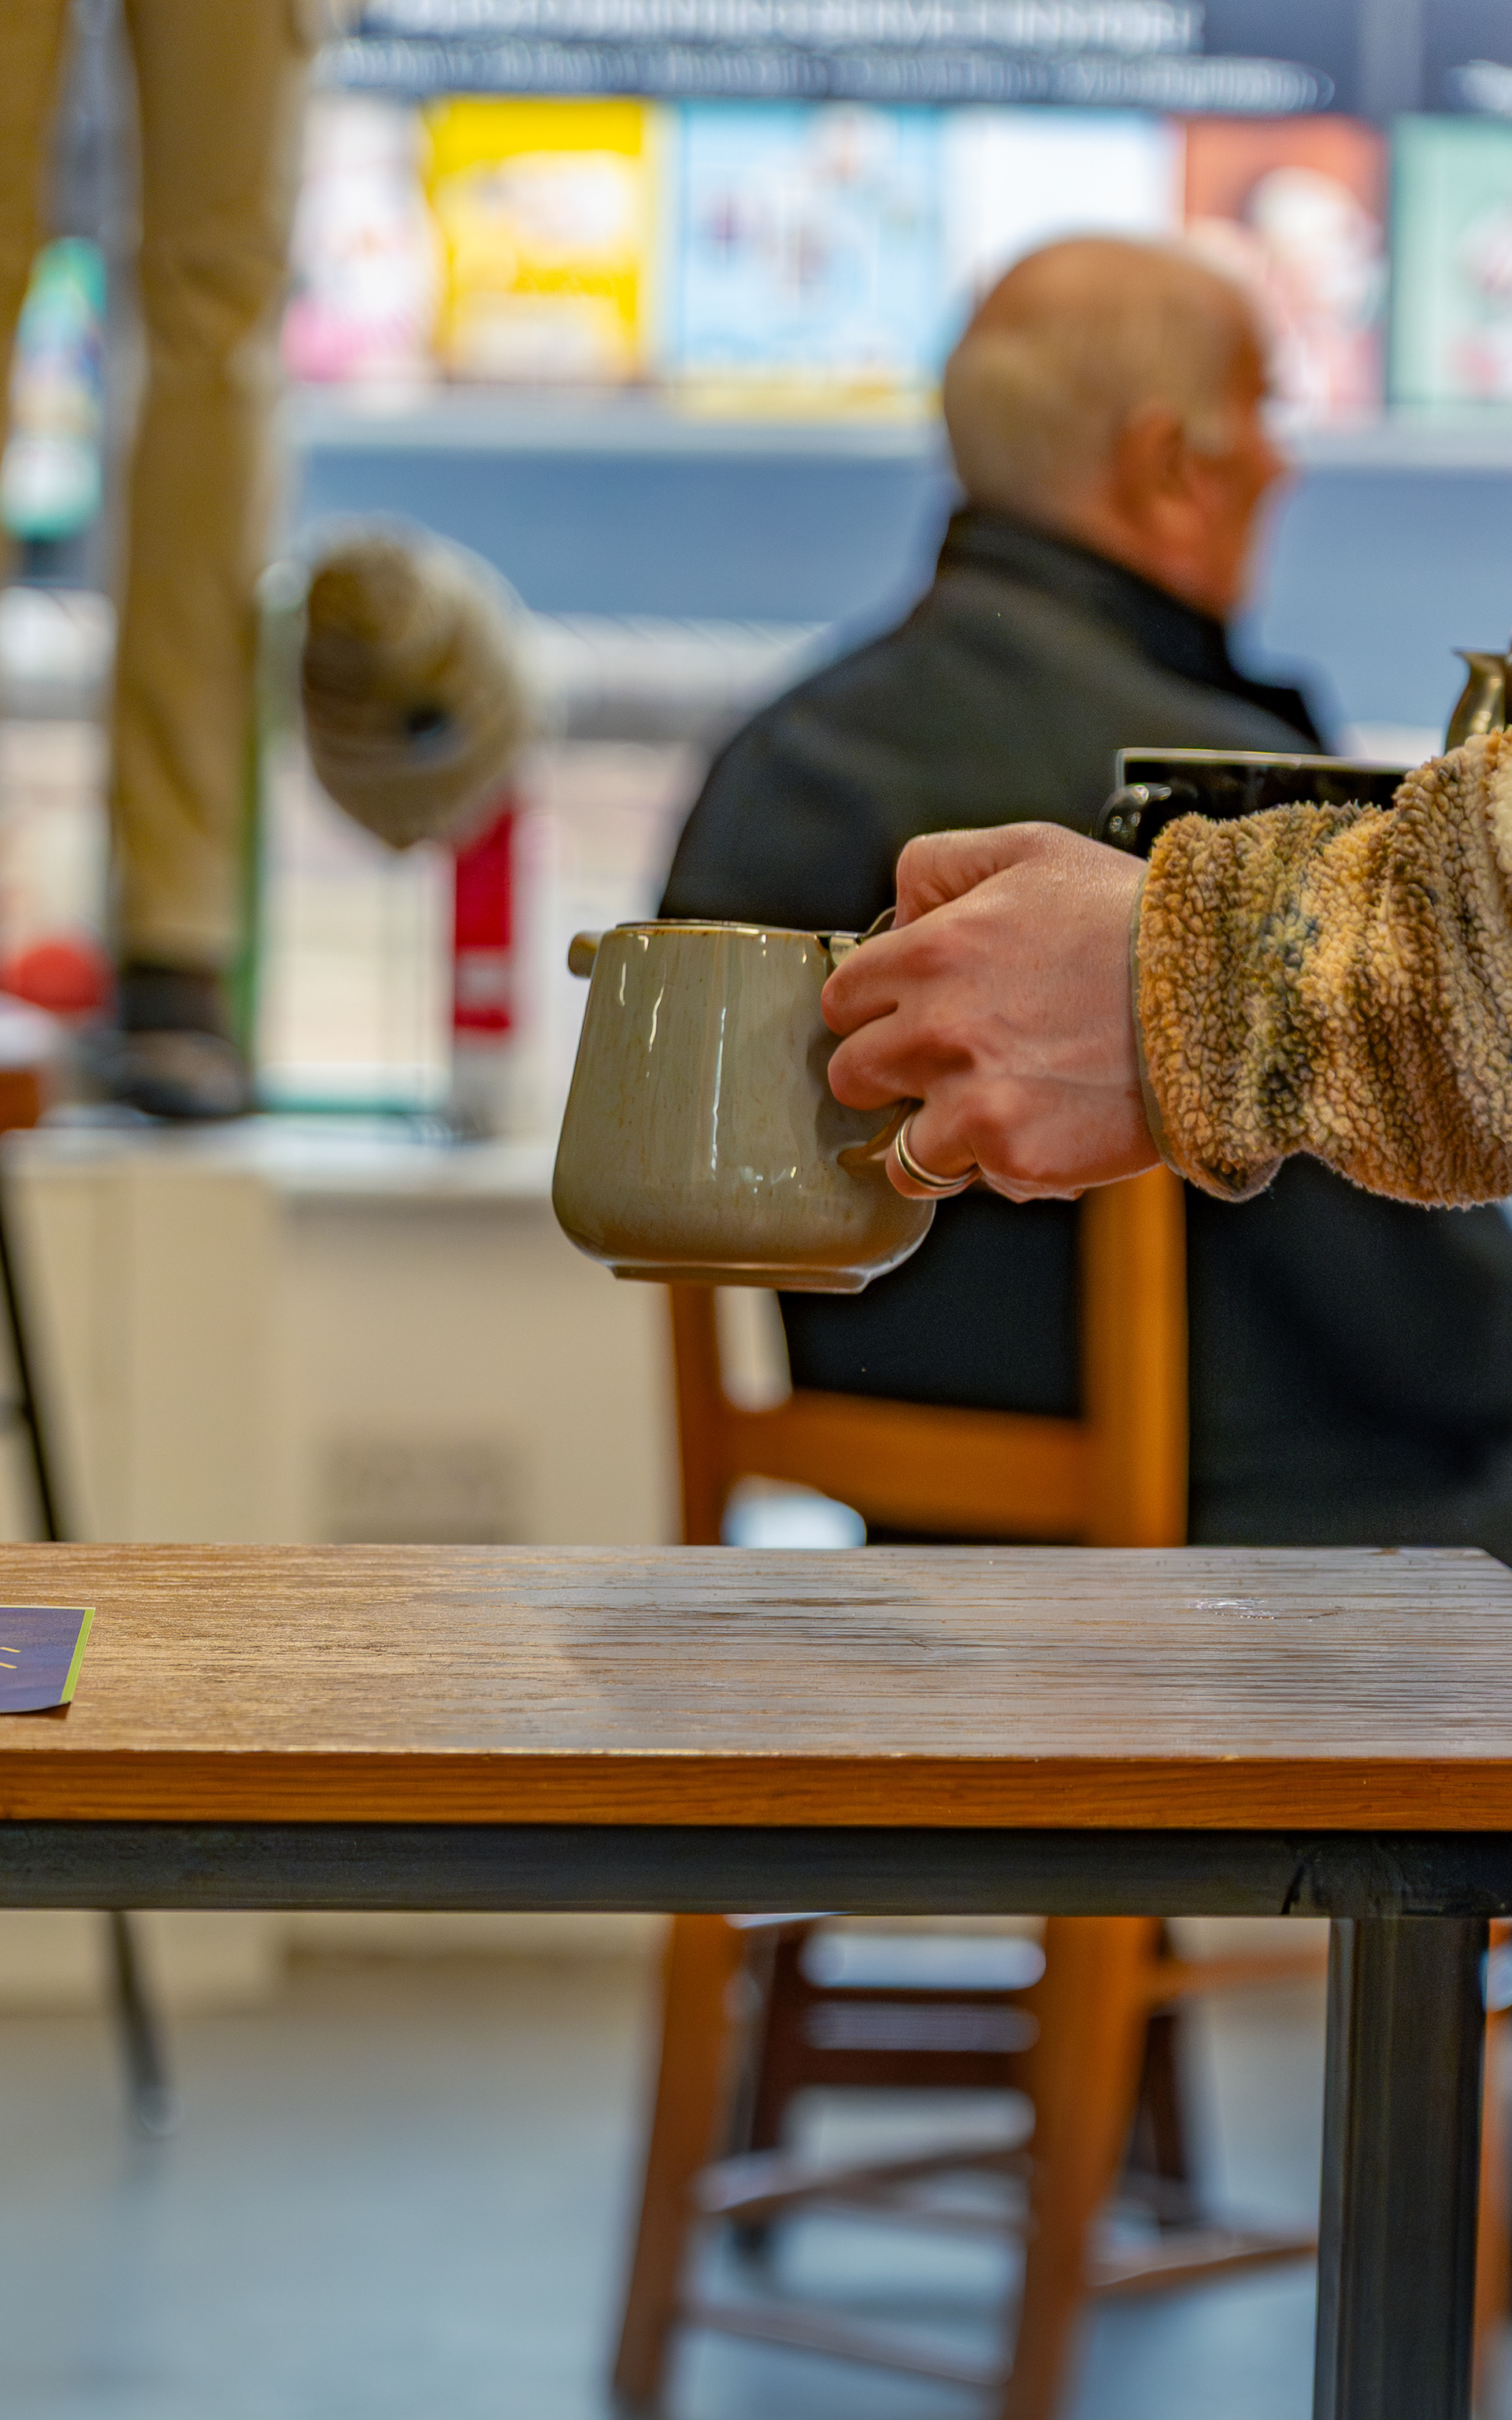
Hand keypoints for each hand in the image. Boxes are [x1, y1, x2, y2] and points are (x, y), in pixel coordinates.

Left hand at [822, 823, 1158, 1201]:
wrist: (1229, 993)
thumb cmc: (1133, 920)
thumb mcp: (1031, 850)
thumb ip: (938, 866)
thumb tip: (894, 920)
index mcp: (928, 953)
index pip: (842, 1001)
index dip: (878, 1010)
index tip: (915, 1015)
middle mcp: (935, 1030)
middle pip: (853, 1076)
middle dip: (893, 1075)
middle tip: (957, 1064)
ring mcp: (971, 1100)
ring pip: (903, 1150)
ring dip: (940, 1137)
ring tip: (1002, 1107)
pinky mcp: (1014, 1156)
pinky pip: (975, 1180)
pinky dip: (1005, 1166)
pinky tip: (1052, 1126)